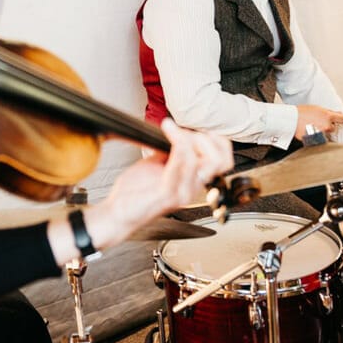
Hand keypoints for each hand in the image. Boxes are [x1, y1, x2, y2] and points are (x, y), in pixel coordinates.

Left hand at [65, 120, 232, 254]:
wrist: (118, 213)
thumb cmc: (135, 192)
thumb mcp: (158, 165)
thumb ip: (172, 152)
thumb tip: (178, 132)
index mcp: (193, 182)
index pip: (224, 160)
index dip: (215, 141)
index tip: (194, 131)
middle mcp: (193, 188)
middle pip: (221, 160)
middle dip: (205, 139)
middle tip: (183, 132)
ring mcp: (182, 192)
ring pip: (201, 159)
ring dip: (186, 137)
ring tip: (170, 128)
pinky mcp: (168, 193)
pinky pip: (180, 163)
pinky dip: (176, 141)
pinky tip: (167, 130)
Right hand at [294, 105, 342, 139]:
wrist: (291, 119)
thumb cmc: (302, 112)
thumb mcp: (317, 108)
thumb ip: (329, 111)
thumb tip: (337, 113)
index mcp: (328, 116)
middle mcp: (326, 125)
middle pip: (332, 128)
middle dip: (327, 125)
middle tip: (317, 122)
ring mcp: (321, 133)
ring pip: (325, 133)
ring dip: (321, 130)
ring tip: (310, 126)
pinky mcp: (316, 138)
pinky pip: (318, 138)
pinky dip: (315, 135)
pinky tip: (308, 130)